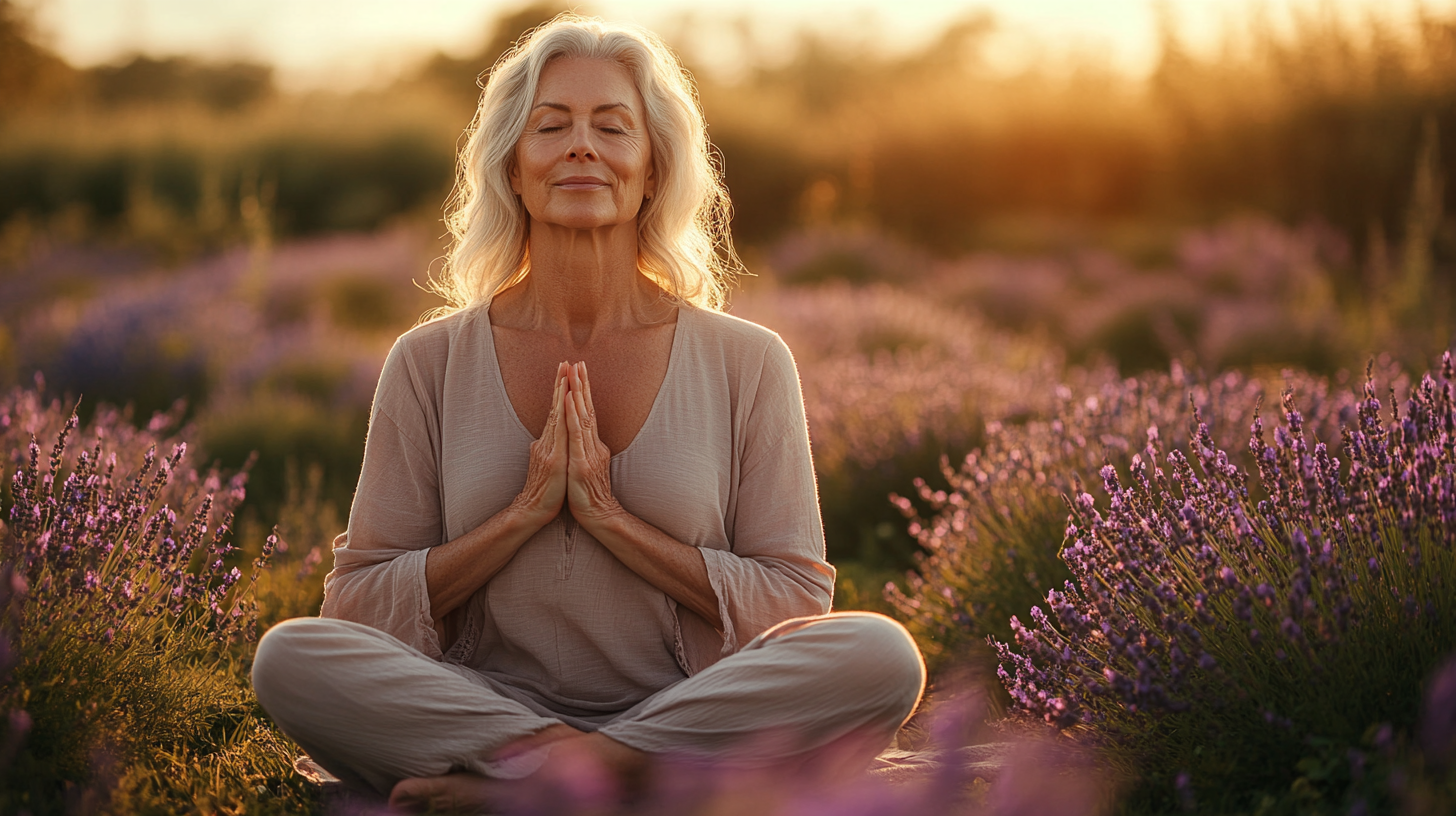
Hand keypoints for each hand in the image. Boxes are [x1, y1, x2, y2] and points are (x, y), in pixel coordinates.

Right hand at [511, 362, 568, 525]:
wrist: (534, 510)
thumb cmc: (546, 490)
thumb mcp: (550, 463)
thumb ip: (551, 447)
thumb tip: (548, 437)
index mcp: (550, 442)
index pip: (557, 411)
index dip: (562, 391)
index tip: (567, 370)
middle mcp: (547, 441)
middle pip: (556, 407)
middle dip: (561, 384)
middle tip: (565, 362)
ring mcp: (549, 449)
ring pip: (557, 416)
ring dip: (562, 394)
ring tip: (566, 375)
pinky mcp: (553, 460)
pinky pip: (560, 434)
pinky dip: (564, 416)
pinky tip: (566, 404)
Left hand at [564, 361, 622, 527]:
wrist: (597, 515)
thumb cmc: (587, 493)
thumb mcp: (584, 465)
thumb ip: (583, 449)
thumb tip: (579, 437)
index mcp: (592, 444)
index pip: (587, 412)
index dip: (583, 391)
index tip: (579, 371)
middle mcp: (593, 444)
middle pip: (587, 408)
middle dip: (582, 384)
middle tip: (579, 362)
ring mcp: (588, 452)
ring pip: (582, 417)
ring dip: (577, 394)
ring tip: (574, 373)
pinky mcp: (581, 462)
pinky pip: (576, 435)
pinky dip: (571, 416)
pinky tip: (567, 401)